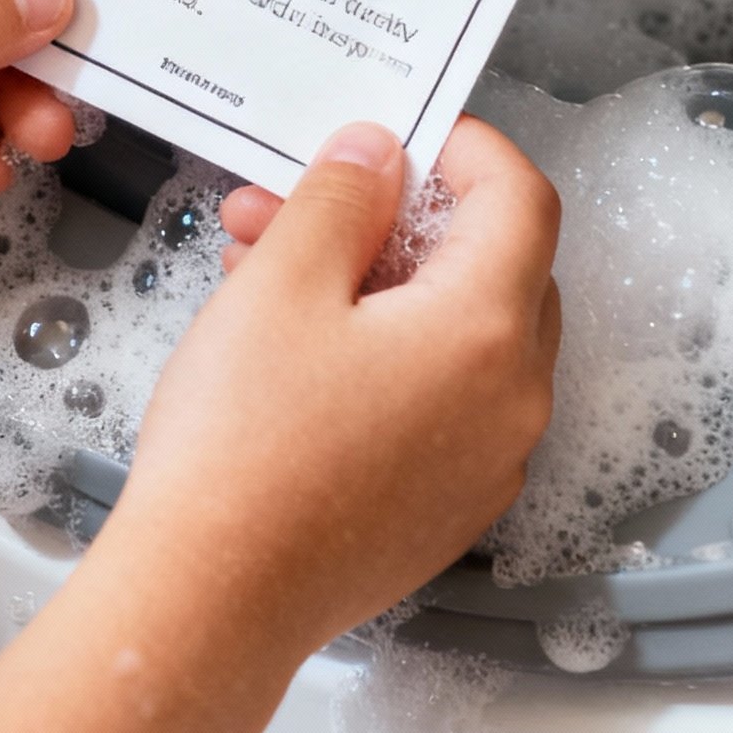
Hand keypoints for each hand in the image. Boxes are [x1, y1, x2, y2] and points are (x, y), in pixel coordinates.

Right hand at [118, 115, 559, 663]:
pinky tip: (297, 344)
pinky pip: (444, 398)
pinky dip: (389, 351)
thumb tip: (380, 155)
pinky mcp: (449, 505)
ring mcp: (488, 461)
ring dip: (382, 283)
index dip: (467, 148)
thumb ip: (342, 198)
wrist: (211, 599)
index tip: (407, 133)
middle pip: (497, 265)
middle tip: (312, 199)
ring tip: (268, 265)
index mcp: (487, 331)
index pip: (521, 199)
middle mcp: (513, 399)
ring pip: (460, 333)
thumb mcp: (282, 282)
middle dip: (404, 218)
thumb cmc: (242, 448)